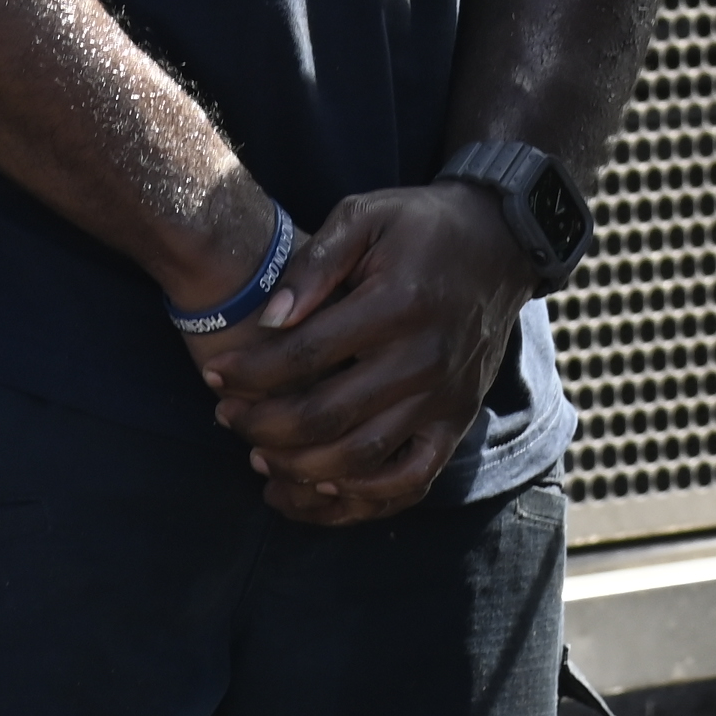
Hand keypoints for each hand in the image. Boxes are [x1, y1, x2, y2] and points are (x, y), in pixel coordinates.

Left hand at [193, 185, 531, 524]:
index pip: (305, 354)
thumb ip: (315, 264)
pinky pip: (409, 481)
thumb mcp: (364, 217)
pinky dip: (362, 498)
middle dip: (262, 425)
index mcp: (396, 305)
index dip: (250, 371)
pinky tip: (320, 487)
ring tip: (259, 458)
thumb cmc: (420, 227)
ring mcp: (443, 399)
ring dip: (299, 470)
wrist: (501, 242)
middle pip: (326, 416)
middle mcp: (423, 360)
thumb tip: (269, 319)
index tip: (214, 374)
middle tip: (226, 418)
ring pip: (360, 460)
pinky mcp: (456, 423)